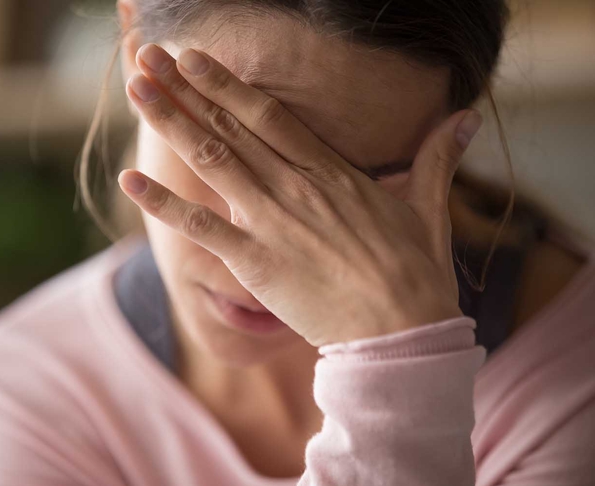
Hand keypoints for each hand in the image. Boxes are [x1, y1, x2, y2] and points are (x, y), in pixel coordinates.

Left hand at [118, 43, 482, 346]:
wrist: (401, 334)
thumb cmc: (414, 274)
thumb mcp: (428, 209)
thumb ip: (437, 158)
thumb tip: (465, 117)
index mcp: (332, 173)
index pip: (270, 116)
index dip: (229, 85)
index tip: (197, 59)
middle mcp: (296, 187)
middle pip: (231, 128)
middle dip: (187, 89)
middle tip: (149, 57)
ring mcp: (272, 223)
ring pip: (212, 161)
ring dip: (171, 122)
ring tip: (137, 89)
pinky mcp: (255, 262)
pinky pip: (201, 228)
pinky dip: (163, 204)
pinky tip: (129, 179)